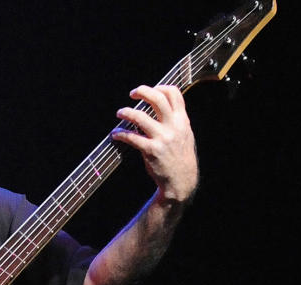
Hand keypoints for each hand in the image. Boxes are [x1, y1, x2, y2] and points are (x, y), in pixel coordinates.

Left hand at [112, 85, 198, 204]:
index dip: (160, 87)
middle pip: (157, 99)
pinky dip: (120, 134)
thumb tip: (162, 105)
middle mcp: (174, 126)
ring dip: (126, 112)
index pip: (174, 94)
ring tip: (120, 113)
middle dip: (142, 91)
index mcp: (183, 120)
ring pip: (140, 116)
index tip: (150, 89)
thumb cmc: (180, 157)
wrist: (182, 180)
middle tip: (133, 94)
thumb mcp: (185, 135)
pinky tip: (115, 134)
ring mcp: (162, 138)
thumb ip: (176, 120)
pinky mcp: (151, 150)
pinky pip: (131, 137)